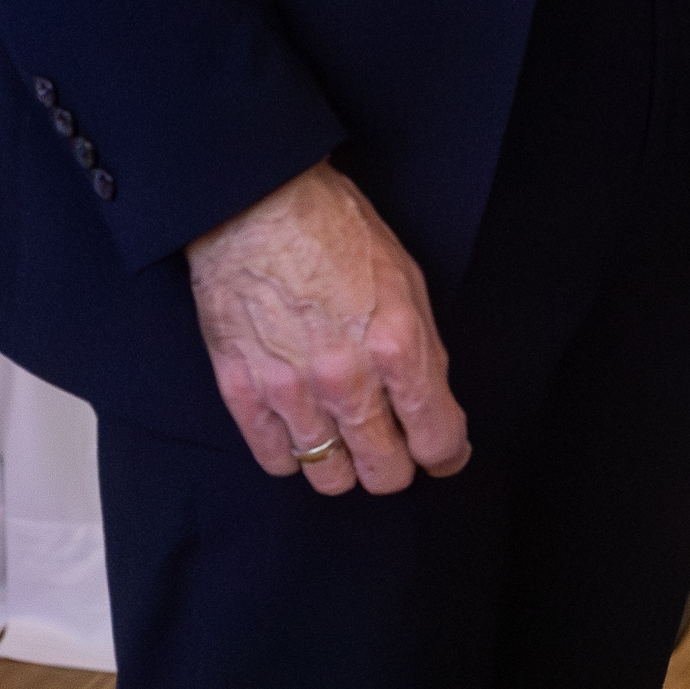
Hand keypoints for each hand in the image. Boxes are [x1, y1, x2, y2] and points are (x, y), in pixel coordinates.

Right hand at [183, 161, 468, 496]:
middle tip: (397, 451)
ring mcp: (290, 392)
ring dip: (346, 468)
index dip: (447, 454)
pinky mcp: (242, 394)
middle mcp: (346, 380)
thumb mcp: (408, 284)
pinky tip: (305, 433)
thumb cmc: (339, 236)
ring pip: (329, 477)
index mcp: (397, 346)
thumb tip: (428, 403)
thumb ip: (421, 350)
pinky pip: (276, 461)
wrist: (258, 211)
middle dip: (398, 468)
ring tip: (350, 446)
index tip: (445, 454)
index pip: (436, 436)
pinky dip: (295, 456)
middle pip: (383, 472)